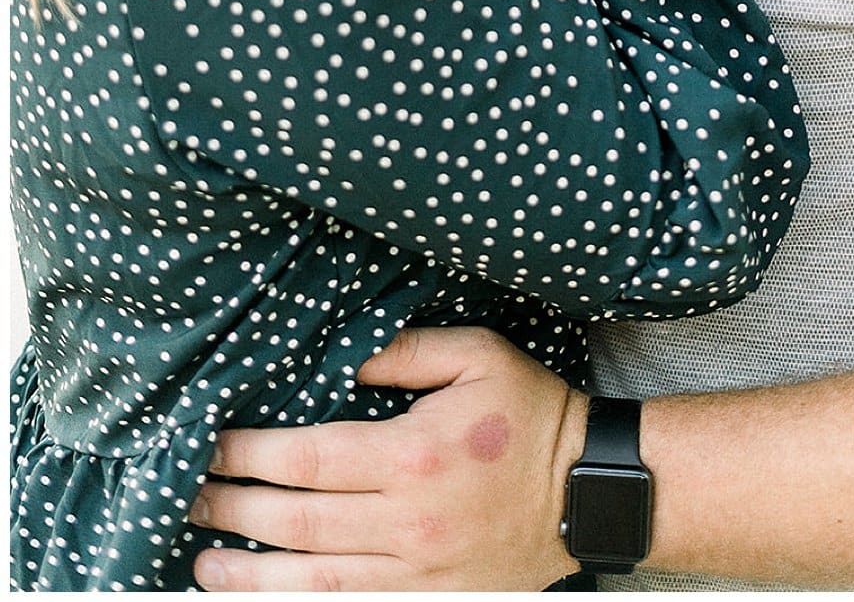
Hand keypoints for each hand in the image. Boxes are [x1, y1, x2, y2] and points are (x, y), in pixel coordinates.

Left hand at [190, 327, 587, 592]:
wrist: (587, 489)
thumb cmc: (530, 414)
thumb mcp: (478, 356)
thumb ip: (405, 351)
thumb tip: (343, 358)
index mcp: (414, 454)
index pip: (306, 458)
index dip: (249, 455)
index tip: (211, 445)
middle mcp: (408, 522)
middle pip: (296, 523)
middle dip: (234, 510)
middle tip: (190, 498)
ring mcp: (418, 573)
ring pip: (314, 581)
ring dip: (250, 576)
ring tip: (204, 564)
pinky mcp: (430, 601)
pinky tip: (266, 599)